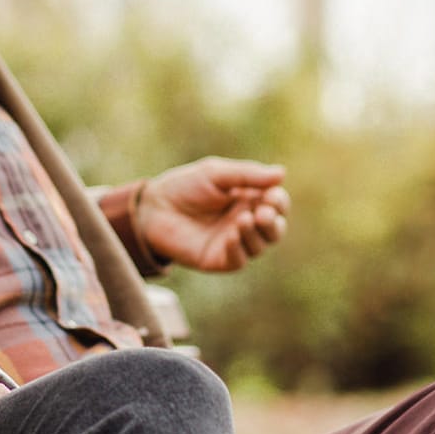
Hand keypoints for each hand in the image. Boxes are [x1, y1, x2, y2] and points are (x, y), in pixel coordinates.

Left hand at [135, 157, 289, 272]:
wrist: (153, 208)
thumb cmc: (185, 187)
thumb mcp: (216, 173)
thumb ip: (247, 175)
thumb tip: (281, 173)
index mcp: (249, 199)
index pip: (276, 204)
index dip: (279, 201)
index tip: (271, 196)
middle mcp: (246, 222)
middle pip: (275, 229)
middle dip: (273, 221)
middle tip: (263, 213)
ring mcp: (233, 242)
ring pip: (260, 245)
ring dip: (256, 234)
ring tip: (243, 220)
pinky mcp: (218, 259)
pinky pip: (238, 260)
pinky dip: (238, 248)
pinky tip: (230, 236)